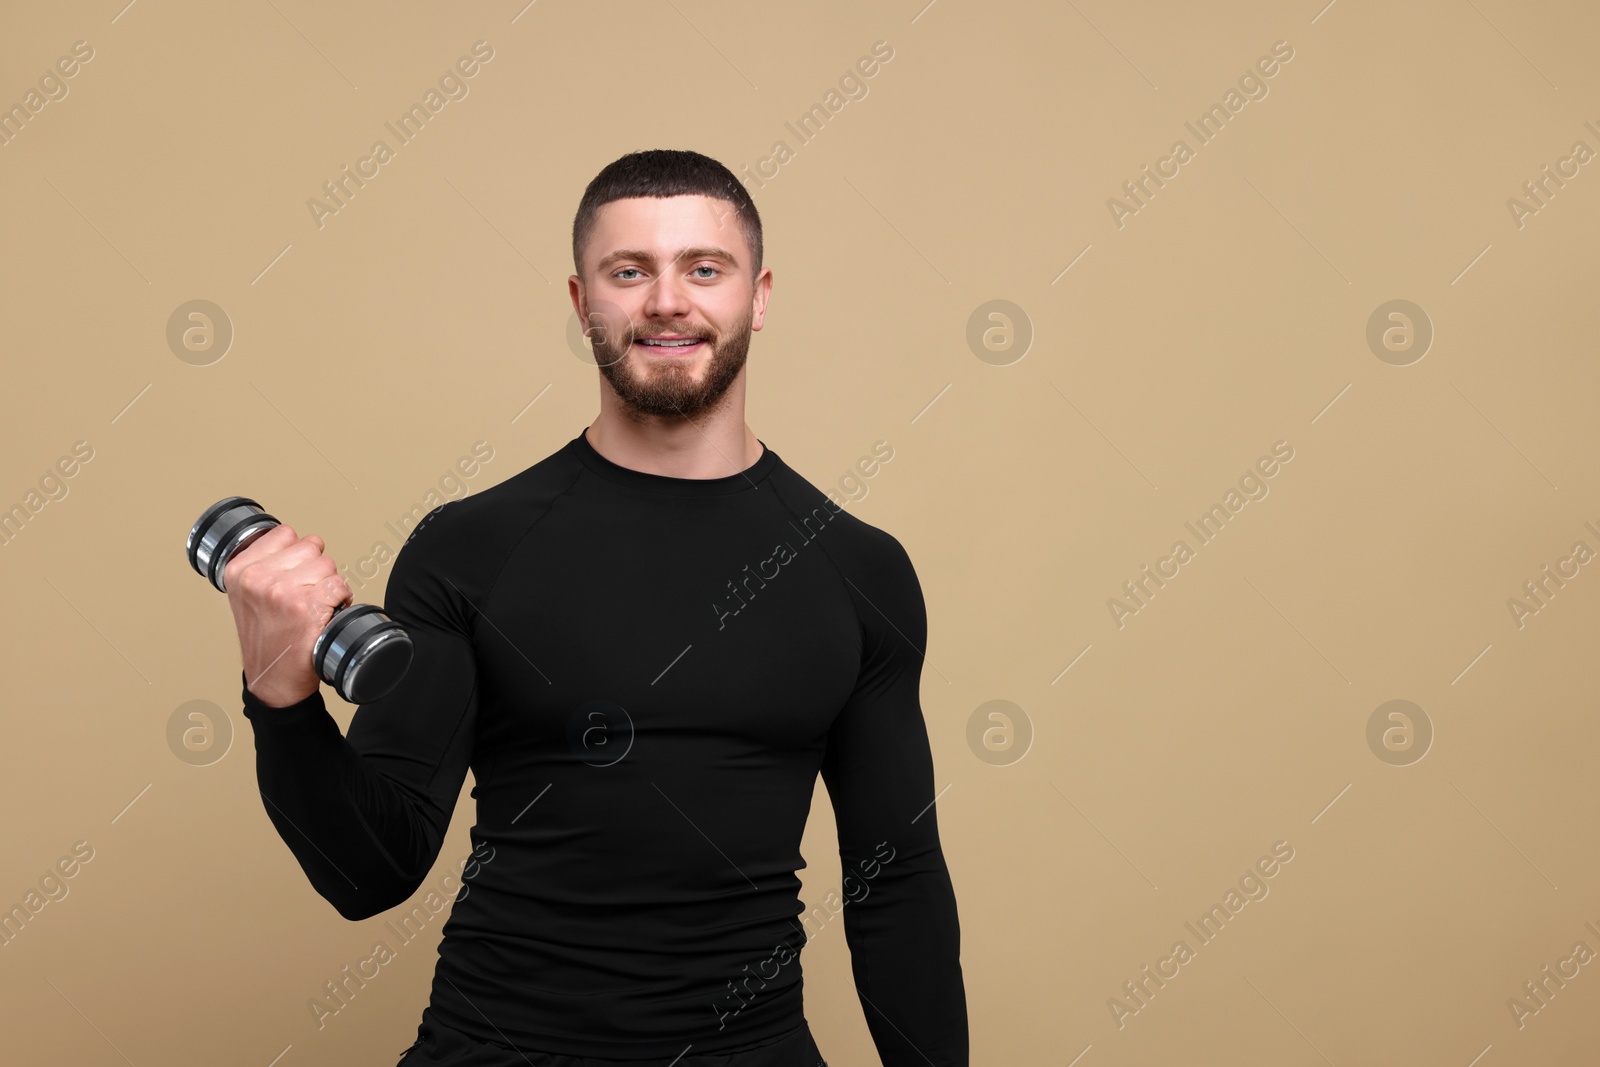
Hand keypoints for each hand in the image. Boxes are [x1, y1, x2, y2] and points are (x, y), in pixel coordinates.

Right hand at [223, 523, 351, 706]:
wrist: (273, 680)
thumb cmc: (265, 639)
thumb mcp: (245, 596)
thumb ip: (262, 565)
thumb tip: (295, 541)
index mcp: (238, 570)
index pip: (284, 533)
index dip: (297, 553)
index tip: (292, 575)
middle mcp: (257, 578)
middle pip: (310, 546)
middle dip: (315, 568)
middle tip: (304, 595)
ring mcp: (282, 591)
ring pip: (328, 564)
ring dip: (329, 584)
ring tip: (313, 606)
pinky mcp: (306, 607)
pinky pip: (340, 585)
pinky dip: (342, 598)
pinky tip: (327, 614)